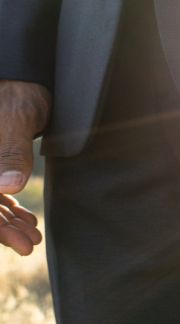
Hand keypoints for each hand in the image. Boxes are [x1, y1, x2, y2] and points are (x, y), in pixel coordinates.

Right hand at [0, 80, 49, 255]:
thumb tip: (7, 187)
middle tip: (31, 244)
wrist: (24, 79)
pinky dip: (7, 207)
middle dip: (2, 228)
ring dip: (6, 221)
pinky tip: (26, 220)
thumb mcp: (15, 120)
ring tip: (32, 236)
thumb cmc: (19, 93)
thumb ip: (10, 152)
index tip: (20, 244)